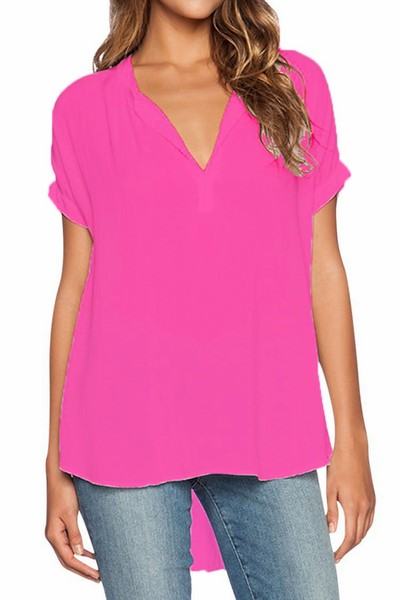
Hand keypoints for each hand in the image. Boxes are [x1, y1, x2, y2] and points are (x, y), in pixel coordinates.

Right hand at [45, 466, 99, 581]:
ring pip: (70, 553)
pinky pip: (72, 543)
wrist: (60, 475)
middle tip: (99, 577)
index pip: (69, 559)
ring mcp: (58, 530)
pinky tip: (92, 554)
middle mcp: (54, 535)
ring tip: (97, 570)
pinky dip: (82, 551)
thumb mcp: (70, 513)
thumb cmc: (64, 491)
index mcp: (54, 534)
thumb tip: (79, 553)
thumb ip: (74, 534)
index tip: (97, 575)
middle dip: (83, 570)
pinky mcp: (64, 524)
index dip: (83, 569)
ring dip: (83, 562)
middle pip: (68, 560)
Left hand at [326, 432, 374, 562]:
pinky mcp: (372, 497)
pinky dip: (363, 529)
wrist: (353, 449)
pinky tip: (355, 529)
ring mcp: (371, 502)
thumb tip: (332, 531)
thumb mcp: (330, 488)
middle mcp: (366, 507)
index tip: (333, 558)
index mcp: (354, 506)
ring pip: (366, 529)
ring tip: (343, 545)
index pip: (350, 538)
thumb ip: (332, 511)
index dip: (342, 551)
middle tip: (336, 555)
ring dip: (356, 539)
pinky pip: (370, 519)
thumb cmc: (338, 466)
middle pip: (359, 536)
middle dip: (348, 548)